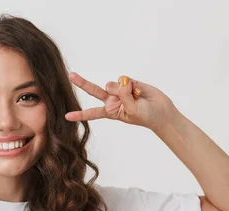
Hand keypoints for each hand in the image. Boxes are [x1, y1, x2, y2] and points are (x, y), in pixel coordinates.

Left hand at [65, 72, 179, 131]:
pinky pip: (125, 79)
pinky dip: (133, 84)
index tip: (66, 116)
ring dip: (125, 89)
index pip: (92, 113)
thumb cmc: (146, 116)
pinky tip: (139, 90)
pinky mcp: (128, 81)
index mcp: (110, 111)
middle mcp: (112, 99)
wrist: (161, 111)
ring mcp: (119, 90)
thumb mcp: (131, 111)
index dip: (80, 114)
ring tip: (136, 96)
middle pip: (94, 90)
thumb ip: (123, 96)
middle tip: (71, 75)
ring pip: (114, 84)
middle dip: (82, 83)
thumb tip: (118, 81)